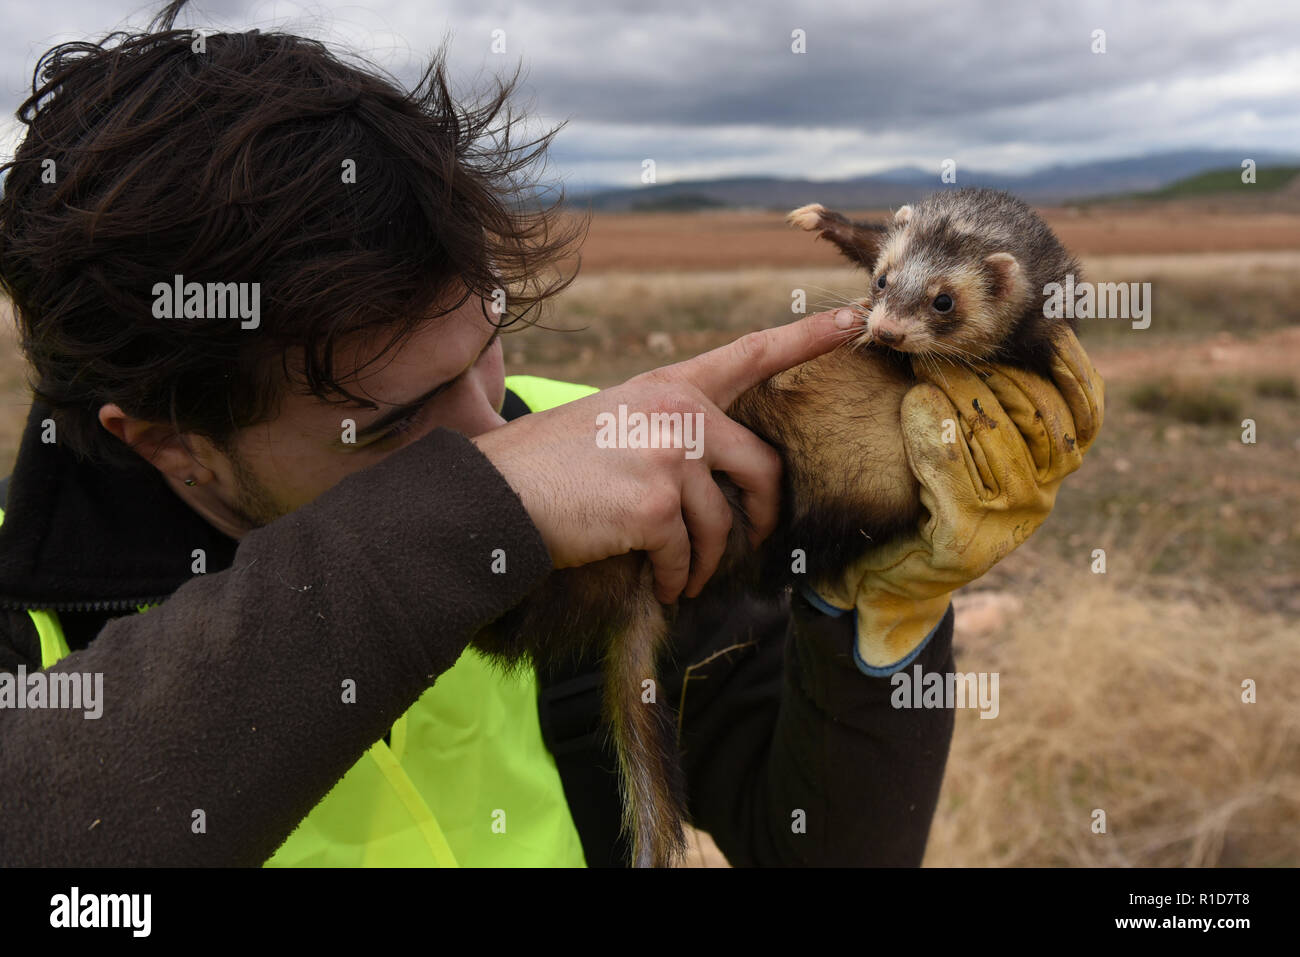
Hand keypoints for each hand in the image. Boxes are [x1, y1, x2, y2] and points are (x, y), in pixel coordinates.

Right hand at [475, 309, 859, 603]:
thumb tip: (705, 472)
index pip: (749, 354)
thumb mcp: (610, 422)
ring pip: (721, 523)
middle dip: (763, 513)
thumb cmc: (545, 466)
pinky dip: (678, 578)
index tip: (854, 320)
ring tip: (682, 577)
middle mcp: (676, 411)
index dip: (806, 338)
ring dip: (705, 561)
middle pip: (760, 466)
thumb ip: (663, 430)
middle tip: (754, 540)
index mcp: (667, 385)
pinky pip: (688, 555)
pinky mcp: (656, 505)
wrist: (493, 496)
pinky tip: (662, 584)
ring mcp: (669, 455)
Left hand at [812, 327, 1104, 672]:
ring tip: (923, 364)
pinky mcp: (968, 540)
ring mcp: (1010, 519)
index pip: (1085, 405)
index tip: (1042, 320)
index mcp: (1054, 464)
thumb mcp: (967, 433)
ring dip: (957, 389)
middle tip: (948, 339)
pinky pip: (952, 468)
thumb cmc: (925, 485)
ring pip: (994, 433)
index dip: (1068, 361)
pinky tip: (913, 404)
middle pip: (1034, 409)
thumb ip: (992, 389)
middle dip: (993, 366)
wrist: (884, 568)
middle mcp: (1043, 491)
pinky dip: (932, 430)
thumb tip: (1002, 307)